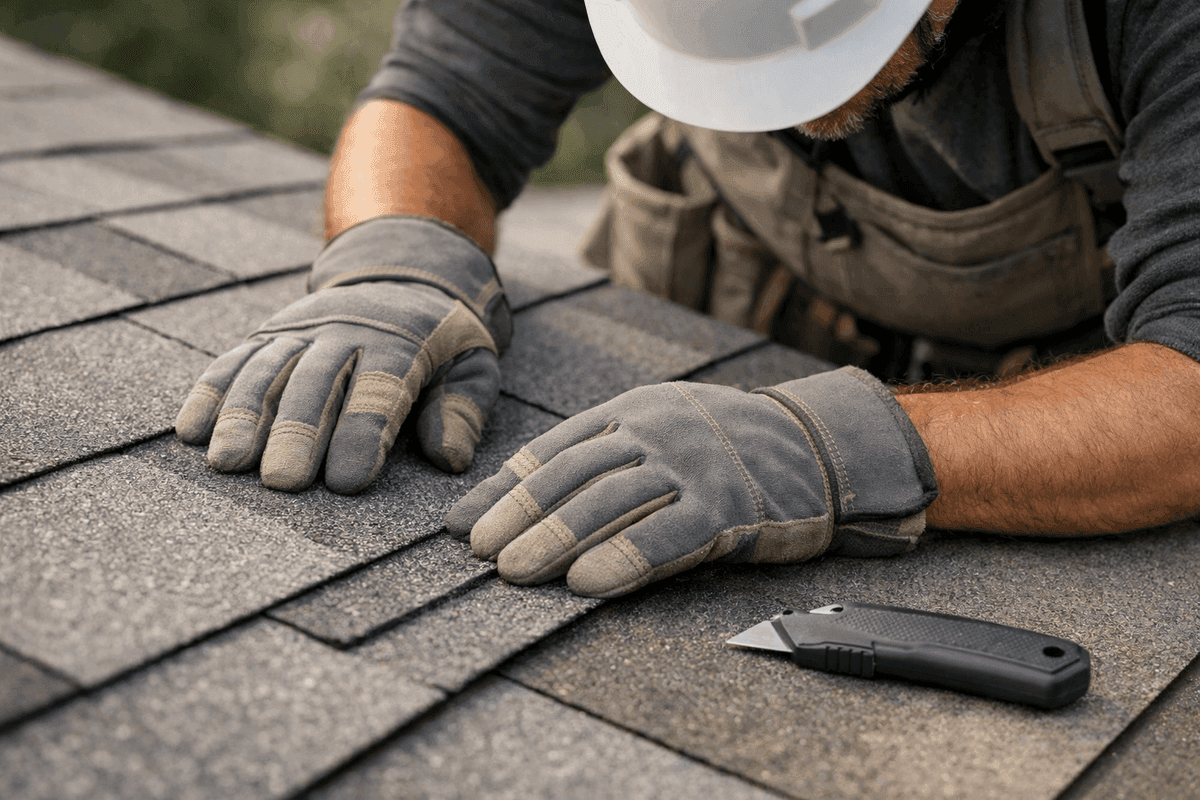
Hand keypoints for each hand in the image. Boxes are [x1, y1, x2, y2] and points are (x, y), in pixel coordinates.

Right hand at [175, 216, 510, 492]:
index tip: (348, 482)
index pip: (380, 389)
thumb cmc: (443, 338)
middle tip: (281, 482)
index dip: (362, 433)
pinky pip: (234, 361)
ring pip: (266, 370)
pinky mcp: (267, 334)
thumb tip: (450, 458)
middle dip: (296, 433)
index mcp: (401, 342)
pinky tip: (190, 430)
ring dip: (242, 417)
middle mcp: (344, 332)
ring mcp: (300, 330)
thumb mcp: (474, 362)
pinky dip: (210, 393)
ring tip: (227, 463)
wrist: (402, 272)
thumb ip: (464, 408)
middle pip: (315, 382)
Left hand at [446, 367, 937, 596]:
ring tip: (514, 574)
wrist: (818, 442)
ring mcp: (692, 466)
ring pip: (611, 501)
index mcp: (633, 410)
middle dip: (520, 516)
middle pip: (575, 474)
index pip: (556, 449)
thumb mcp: (658, 432)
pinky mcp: (728, 507)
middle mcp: (656, 430)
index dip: (506, 488)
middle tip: (480, 553)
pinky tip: (586, 583)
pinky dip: (624, 558)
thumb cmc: (724, 446)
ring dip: (556, 538)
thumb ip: (596, 459)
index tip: (465, 525)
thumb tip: (514, 498)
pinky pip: (667, 534)